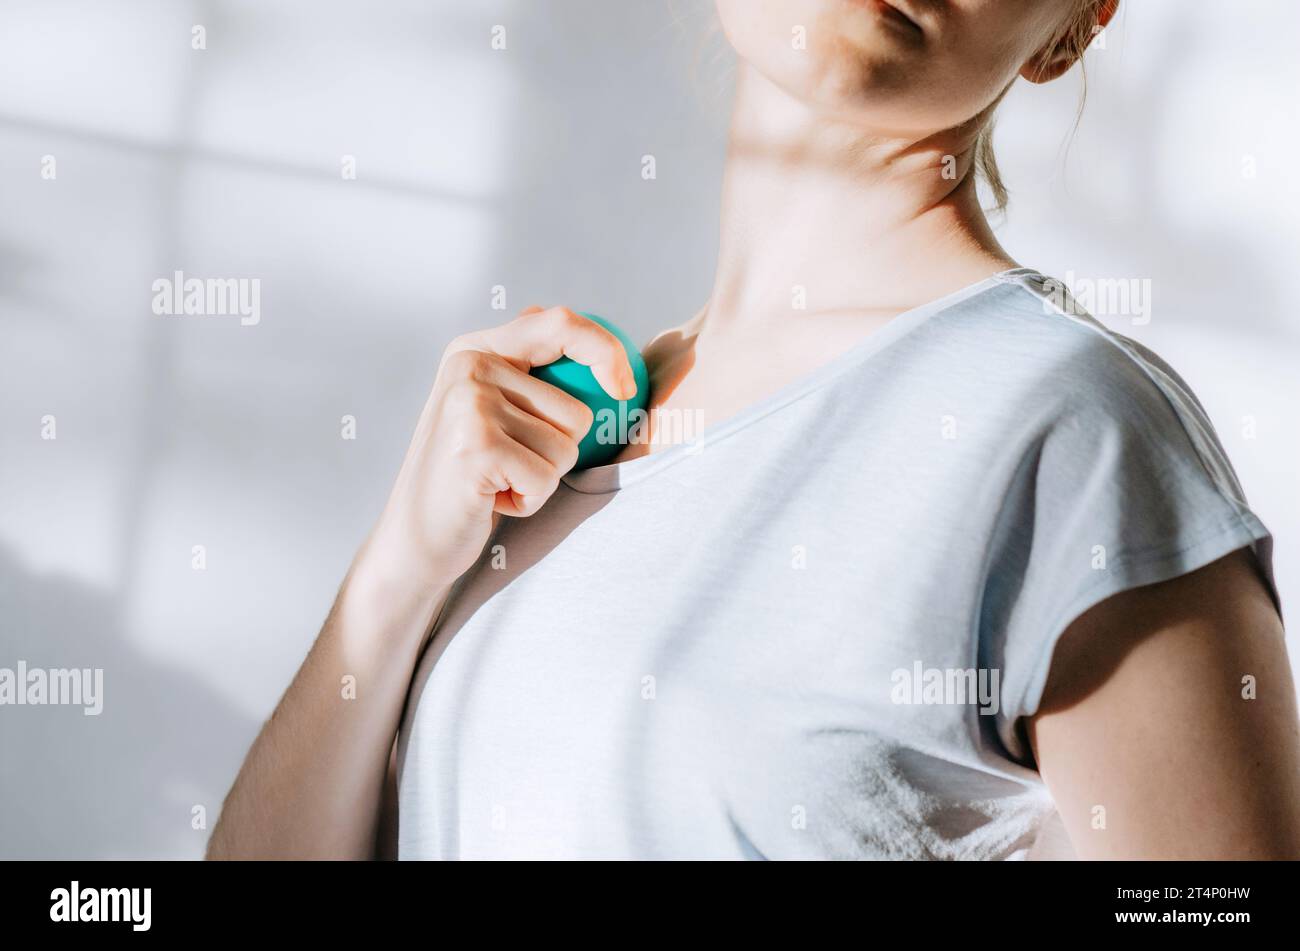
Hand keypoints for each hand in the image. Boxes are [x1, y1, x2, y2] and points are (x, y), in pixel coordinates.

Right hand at [361, 305, 636, 587]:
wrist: (412, 539)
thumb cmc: (467, 479)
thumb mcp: (486, 412)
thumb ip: (521, 371)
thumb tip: (573, 333)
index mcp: (475, 348)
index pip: (561, 323)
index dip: (605, 351)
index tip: (624, 390)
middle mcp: (470, 366)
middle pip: (576, 409)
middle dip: (558, 452)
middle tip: (509, 465)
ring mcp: (470, 404)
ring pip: (566, 448)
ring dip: (542, 480)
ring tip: (497, 481)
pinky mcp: (477, 446)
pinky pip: (546, 478)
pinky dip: (529, 501)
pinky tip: (492, 499)